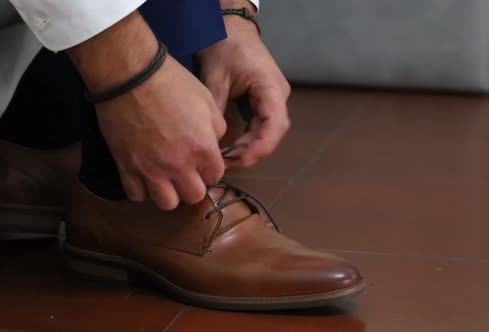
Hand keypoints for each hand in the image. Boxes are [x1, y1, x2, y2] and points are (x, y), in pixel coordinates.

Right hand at [96, 56, 225, 209]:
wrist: (129, 75)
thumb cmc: (171, 82)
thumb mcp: (206, 99)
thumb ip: (216, 127)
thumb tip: (213, 142)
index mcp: (202, 148)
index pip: (216, 176)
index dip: (211, 168)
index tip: (203, 160)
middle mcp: (179, 165)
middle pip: (194, 196)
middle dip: (193, 185)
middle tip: (186, 171)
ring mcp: (151, 169)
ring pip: (167, 204)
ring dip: (169, 193)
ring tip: (165, 178)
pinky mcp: (126, 167)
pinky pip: (136, 195)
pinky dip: (141, 189)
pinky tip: (143, 175)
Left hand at [197, 1, 290, 166]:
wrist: (229, 26)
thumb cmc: (225, 44)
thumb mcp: (215, 77)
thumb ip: (216, 108)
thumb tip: (211, 141)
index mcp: (271, 87)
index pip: (275, 124)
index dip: (260, 147)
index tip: (239, 160)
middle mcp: (277, 95)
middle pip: (273, 132)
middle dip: (252, 151)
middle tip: (226, 163)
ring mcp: (271, 99)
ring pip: (267, 132)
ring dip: (249, 147)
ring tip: (226, 158)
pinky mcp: (261, 101)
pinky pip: (259, 125)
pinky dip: (246, 138)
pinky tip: (230, 147)